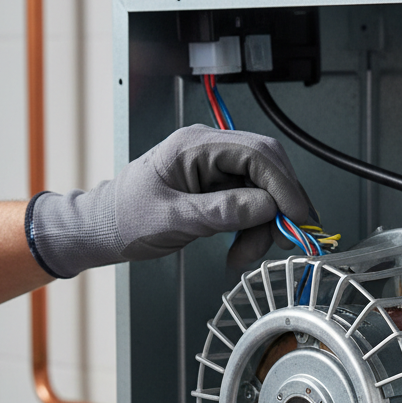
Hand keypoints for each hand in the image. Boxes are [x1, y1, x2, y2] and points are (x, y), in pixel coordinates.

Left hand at [27, 124, 312, 276]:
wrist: (103, 230)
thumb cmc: (125, 219)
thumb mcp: (173, 219)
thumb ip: (220, 211)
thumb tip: (265, 206)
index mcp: (195, 146)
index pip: (256, 154)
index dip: (283, 185)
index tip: (298, 217)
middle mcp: (209, 151)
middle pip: (266, 170)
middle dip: (280, 206)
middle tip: (287, 239)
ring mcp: (214, 170)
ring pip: (261, 191)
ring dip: (263, 226)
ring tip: (245, 256)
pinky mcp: (215, 190)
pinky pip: (248, 205)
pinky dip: (251, 229)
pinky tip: (239, 250)